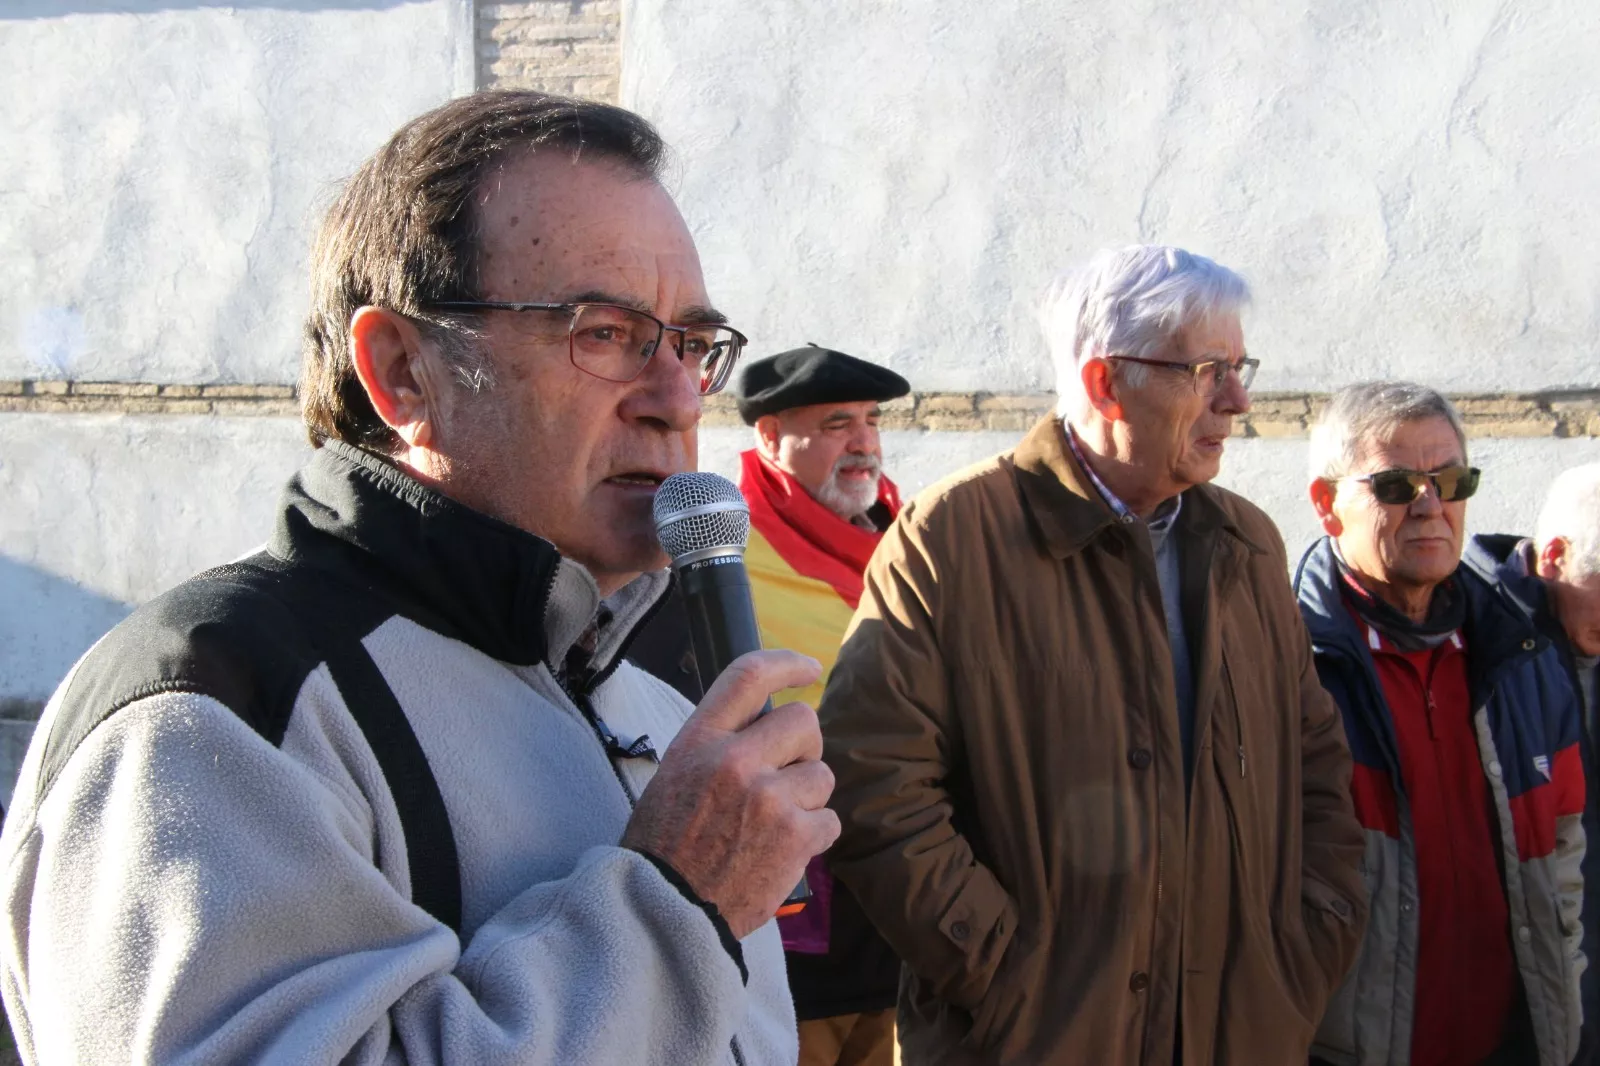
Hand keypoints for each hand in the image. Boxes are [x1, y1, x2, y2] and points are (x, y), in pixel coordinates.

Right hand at [621, 649, 838, 938]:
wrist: (662, 913)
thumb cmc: (665, 848)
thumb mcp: (674, 777)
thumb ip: (718, 746)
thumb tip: (766, 725)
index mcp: (699, 741)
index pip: (748, 676)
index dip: (785, 664)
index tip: (809, 668)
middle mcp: (734, 760)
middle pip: (803, 721)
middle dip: (804, 747)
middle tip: (786, 776)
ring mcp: (768, 797)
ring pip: (821, 774)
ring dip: (808, 798)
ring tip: (774, 826)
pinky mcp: (794, 837)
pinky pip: (829, 820)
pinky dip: (813, 837)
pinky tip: (782, 854)